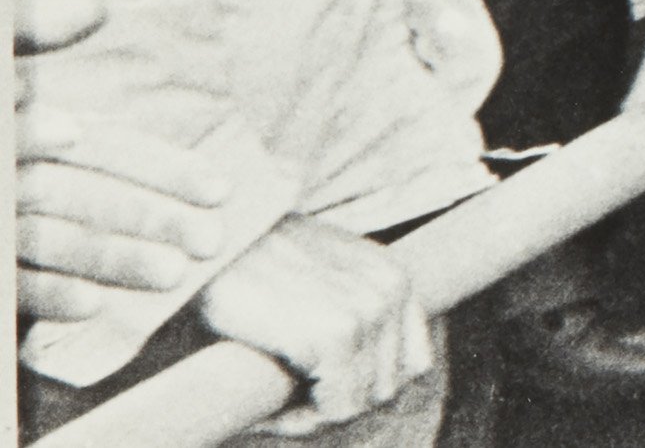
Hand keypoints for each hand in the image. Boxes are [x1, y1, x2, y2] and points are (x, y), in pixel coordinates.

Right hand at [20, 115, 243, 324]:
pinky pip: (13, 282)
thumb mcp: (75, 167)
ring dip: (112, 255)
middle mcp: (5, 174)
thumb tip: (209, 185)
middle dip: (145, 213)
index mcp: (27, 136)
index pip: (98, 142)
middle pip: (73, 188)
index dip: (161, 166)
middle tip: (209, 241)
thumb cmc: (48, 202)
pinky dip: (50, 292)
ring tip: (173, 273)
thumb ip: (112, 158)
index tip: (221, 192)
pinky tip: (94, 305)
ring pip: (44, 235)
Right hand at [195, 217, 429, 432]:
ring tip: (275, 401)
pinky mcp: (334, 335)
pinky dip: (302, 420)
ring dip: (317, 414)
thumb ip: (345, 325)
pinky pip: (337, 408)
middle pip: (386, 386)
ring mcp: (368, 312)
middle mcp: (391, 290)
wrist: (208, 248)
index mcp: (393, 278)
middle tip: (288, 401)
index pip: (411, 363)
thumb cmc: (249, 271)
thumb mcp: (313, 286)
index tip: (317, 391)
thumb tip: (345, 401)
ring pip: (362, 402)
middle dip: (338, 403)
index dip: (364, 387)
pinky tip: (270, 405)